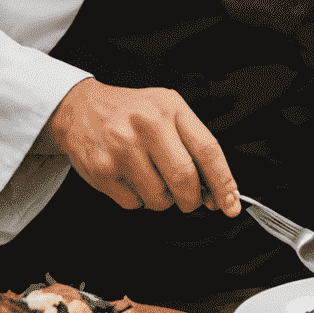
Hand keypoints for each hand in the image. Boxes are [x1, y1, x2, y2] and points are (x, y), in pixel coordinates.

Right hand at [44, 79, 238, 215]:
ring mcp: (123, 150)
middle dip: (192, 199)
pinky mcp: (102, 171)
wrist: (83, 109)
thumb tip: (212, 187)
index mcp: (171, 109)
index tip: (230, 203)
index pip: (207, 150)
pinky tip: (133, 179)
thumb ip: (192, 143)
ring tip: (155, 179)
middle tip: (191, 200)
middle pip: (184, 178)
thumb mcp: (169, 109)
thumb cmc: (134, 111)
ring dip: (164, 200)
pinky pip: (134, 203)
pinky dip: (140, 200)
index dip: (223, 181)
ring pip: (159, 197)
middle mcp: (147, 127)